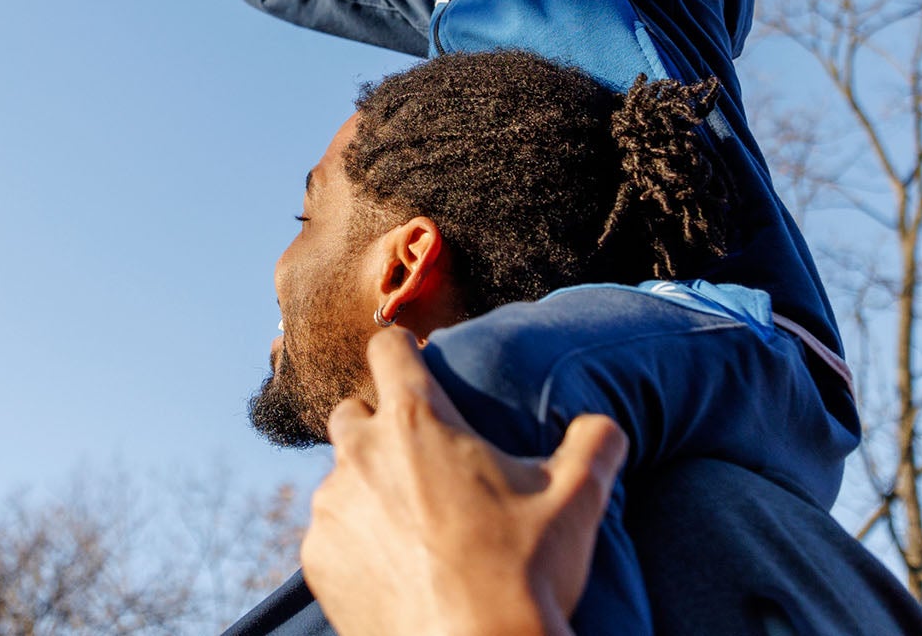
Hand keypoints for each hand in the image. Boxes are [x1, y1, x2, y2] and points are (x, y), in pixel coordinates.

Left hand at [302, 330, 628, 635]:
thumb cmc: (525, 573)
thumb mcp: (579, 500)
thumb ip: (596, 443)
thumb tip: (604, 426)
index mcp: (417, 421)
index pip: (387, 347)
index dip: (402, 350)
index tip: (415, 362)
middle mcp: (362, 454)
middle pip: (352, 411)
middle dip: (379, 426)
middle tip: (423, 461)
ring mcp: (332, 508)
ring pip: (340, 478)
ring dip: (369, 490)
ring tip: (416, 527)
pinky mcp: (318, 559)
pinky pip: (330, 534)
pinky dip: (356, 543)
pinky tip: (397, 568)